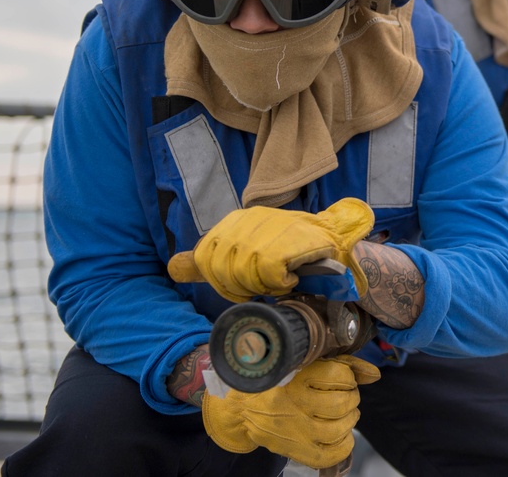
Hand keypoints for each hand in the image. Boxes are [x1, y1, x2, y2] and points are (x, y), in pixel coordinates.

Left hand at [168, 198, 374, 300]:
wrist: (334, 241)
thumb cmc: (290, 251)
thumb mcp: (245, 252)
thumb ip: (210, 262)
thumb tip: (173, 267)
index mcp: (234, 221)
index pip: (205, 258)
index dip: (222, 281)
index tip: (244, 285)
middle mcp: (248, 219)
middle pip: (223, 270)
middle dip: (242, 288)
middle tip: (265, 285)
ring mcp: (268, 227)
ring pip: (245, 274)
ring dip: (264, 286)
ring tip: (281, 279)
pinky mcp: (288, 239)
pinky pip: (269, 274)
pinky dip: (281, 283)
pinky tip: (292, 275)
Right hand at [202, 355, 379, 469]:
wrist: (242, 408)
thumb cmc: (281, 381)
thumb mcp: (308, 363)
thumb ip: (344, 364)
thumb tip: (375, 375)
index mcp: (296, 375)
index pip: (340, 374)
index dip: (348, 376)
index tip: (342, 377)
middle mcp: (294, 402)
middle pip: (343, 402)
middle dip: (352, 398)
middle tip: (344, 396)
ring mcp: (295, 429)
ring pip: (340, 427)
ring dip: (350, 419)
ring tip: (343, 413)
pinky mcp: (295, 449)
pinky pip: (330, 454)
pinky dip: (344, 444)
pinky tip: (339, 434)